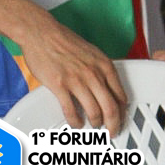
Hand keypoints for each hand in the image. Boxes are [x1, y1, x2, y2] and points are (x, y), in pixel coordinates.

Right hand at [16, 16, 126, 132]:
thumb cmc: (63, 41)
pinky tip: (76, 123)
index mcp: (104, 65)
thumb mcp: (92, 52)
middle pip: (111, 108)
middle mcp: (93, 74)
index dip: (123, 112)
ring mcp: (77, 81)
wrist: (41, 33)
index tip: (121, 118)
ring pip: (94, 112)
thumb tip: (107, 88)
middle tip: (112, 131)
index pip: (121, 96)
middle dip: (113, 125)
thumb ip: (100, 70)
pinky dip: (76, 122)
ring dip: (95, 123)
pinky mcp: (60, 86)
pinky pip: (71, 111)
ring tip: (93, 126)